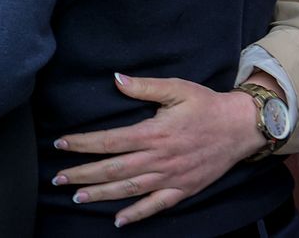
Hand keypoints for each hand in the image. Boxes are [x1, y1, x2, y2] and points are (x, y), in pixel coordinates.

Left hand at [52, 73, 266, 226]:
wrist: (241, 128)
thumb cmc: (206, 105)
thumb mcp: (176, 88)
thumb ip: (144, 86)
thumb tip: (116, 78)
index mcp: (153, 133)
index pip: (109, 141)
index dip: (82, 144)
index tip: (60, 144)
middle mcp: (159, 159)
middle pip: (113, 169)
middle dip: (82, 174)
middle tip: (57, 178)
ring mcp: (171, 177)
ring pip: (129, 190)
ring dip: (101, 195)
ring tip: (77, 197)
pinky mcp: (183, 189)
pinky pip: (156, 206)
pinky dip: (136, 215)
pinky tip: (118, 220)